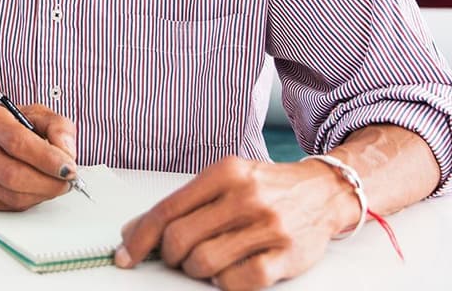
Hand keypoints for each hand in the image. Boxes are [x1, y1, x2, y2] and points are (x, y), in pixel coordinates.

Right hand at [0, 101, 78, 211]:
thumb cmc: (10, 126)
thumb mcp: (37, 114)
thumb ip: (58, 126)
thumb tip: (66, 153)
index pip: (17, 142)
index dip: (47, 159)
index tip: (69, 168)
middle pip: (13, 174)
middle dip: (48, 183)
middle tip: (67, 181)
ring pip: (12, 196)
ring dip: (42, 194)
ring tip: (54, 184)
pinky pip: (6, 207)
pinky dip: (28, 201)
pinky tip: (34, 189)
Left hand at [115, 157, 357, 289]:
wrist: (325, 191)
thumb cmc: (267, 188)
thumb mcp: (225, 180)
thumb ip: (184, 204)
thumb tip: (134, 231)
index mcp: (224, 172)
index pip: (167, 210)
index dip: (140, 237)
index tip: (126, 255)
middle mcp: (246, 196)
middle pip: (181, 239)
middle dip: (170, 257)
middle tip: (177, 258)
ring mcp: (269, 226)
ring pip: (205, 262)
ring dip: (196, 270)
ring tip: (206, 262)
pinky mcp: (288, 255)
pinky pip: (239, 282)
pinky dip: (225, 283)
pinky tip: (228, 272)